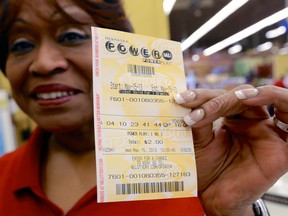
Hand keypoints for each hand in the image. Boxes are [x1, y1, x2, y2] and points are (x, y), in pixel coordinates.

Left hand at [174, 85, 287, 215]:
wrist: (214, 198)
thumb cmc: (206, 170)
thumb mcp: (198, 141)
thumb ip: (199, 120)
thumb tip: (189, 100)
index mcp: (233, 119)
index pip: (222, 97)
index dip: (202, 96)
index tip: (181, 100)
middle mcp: (252, 122)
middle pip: (242, 95)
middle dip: (217, 98)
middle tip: (193, 104)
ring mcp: (267, 134)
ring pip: (269, 99)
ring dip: (254, 93)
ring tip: (235, 96)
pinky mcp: (281, 150)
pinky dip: (282, 103)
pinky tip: (254, 100)